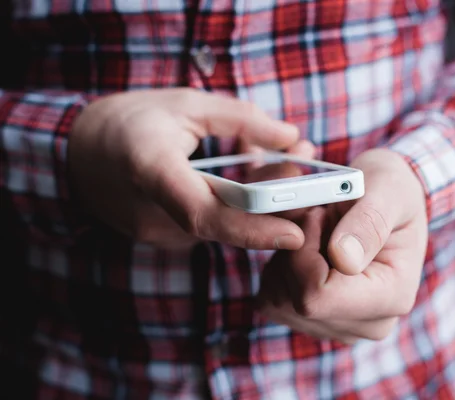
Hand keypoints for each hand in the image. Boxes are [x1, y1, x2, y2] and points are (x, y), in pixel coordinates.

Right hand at [68, 88, 311, 248]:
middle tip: (315, 179)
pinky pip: (214, 225)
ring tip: (298, 161)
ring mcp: (158, 232)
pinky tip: (264, 176)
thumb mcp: (186, 104)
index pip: (205, 214)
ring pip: (225, 226)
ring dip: (264, 201)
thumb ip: (240, 119)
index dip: (252, 228)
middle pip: (227, 225)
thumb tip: (291, 136)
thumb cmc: (130, 121)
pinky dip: (242, 205)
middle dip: (277, 207)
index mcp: (150, 170)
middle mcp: (153, 213)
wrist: (78, 154)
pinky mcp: (166, 236)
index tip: (295, 232)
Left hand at [257, 149, 427, 342]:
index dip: (304, 251)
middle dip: (296, 251)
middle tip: (319, 219)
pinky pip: (272, 299)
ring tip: (320, 233)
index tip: (316, 215)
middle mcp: (368, 323)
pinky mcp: (314, 322)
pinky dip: (281, 269)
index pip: (318, 294)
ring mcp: (339, 326)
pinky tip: (308, 250)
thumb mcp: (389, 191)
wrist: (387, 202)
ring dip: (287, 258)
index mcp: (392, 296)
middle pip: (295, 298)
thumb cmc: (390, 192)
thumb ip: (369, 223)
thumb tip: (344, 260)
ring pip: (278, 299)